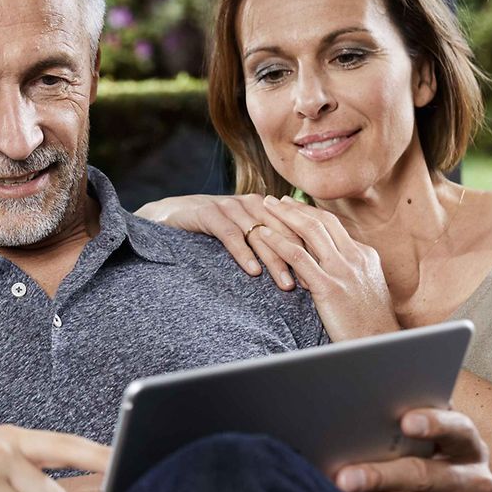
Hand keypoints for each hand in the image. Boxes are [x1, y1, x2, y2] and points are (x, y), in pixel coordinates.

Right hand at [135, 193, 300, 288]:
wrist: (169, 215)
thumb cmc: (209, 230)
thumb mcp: (241, 233)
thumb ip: (266, 242)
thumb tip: (298, 269)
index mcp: (264, 207)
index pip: (294, 229)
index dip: (309, 253)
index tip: (322, 280)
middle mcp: (251, 204)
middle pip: (282, 233)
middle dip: (298, 260)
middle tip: (311, 287)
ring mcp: (230, 207)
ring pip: (259, 235)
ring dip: (274, 261)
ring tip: (286, 285)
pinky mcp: (209, 213)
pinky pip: (230, 235)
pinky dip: (242, 253)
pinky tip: (252, 271)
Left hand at [256, 196, 399, 340]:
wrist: (380, 346)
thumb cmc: (369, 325)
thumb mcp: (363, 291)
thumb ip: (347, 273)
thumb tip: (324, 267)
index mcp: (365, 256)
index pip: (334, 226)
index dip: (311, 213)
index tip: (292, 205)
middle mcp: (355, 257)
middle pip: (321, 222)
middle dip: (295, 208)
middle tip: (275, 199)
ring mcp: (343, 271)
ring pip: (310, 232)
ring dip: (284, 215)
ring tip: (264, 206)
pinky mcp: (329, 287)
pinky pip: (298, 256)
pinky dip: (278, 241)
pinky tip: (262, 234)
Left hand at [334, 409, 491, 491]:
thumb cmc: (423, 462)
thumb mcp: (422, 444)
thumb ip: (401, 432)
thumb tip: (355, 420)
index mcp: (468, 447)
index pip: (457, 430)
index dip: (434, 424)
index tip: (405, 422)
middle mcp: (475, 482)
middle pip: (423, 476)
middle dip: (379, 477)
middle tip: (345, 479)